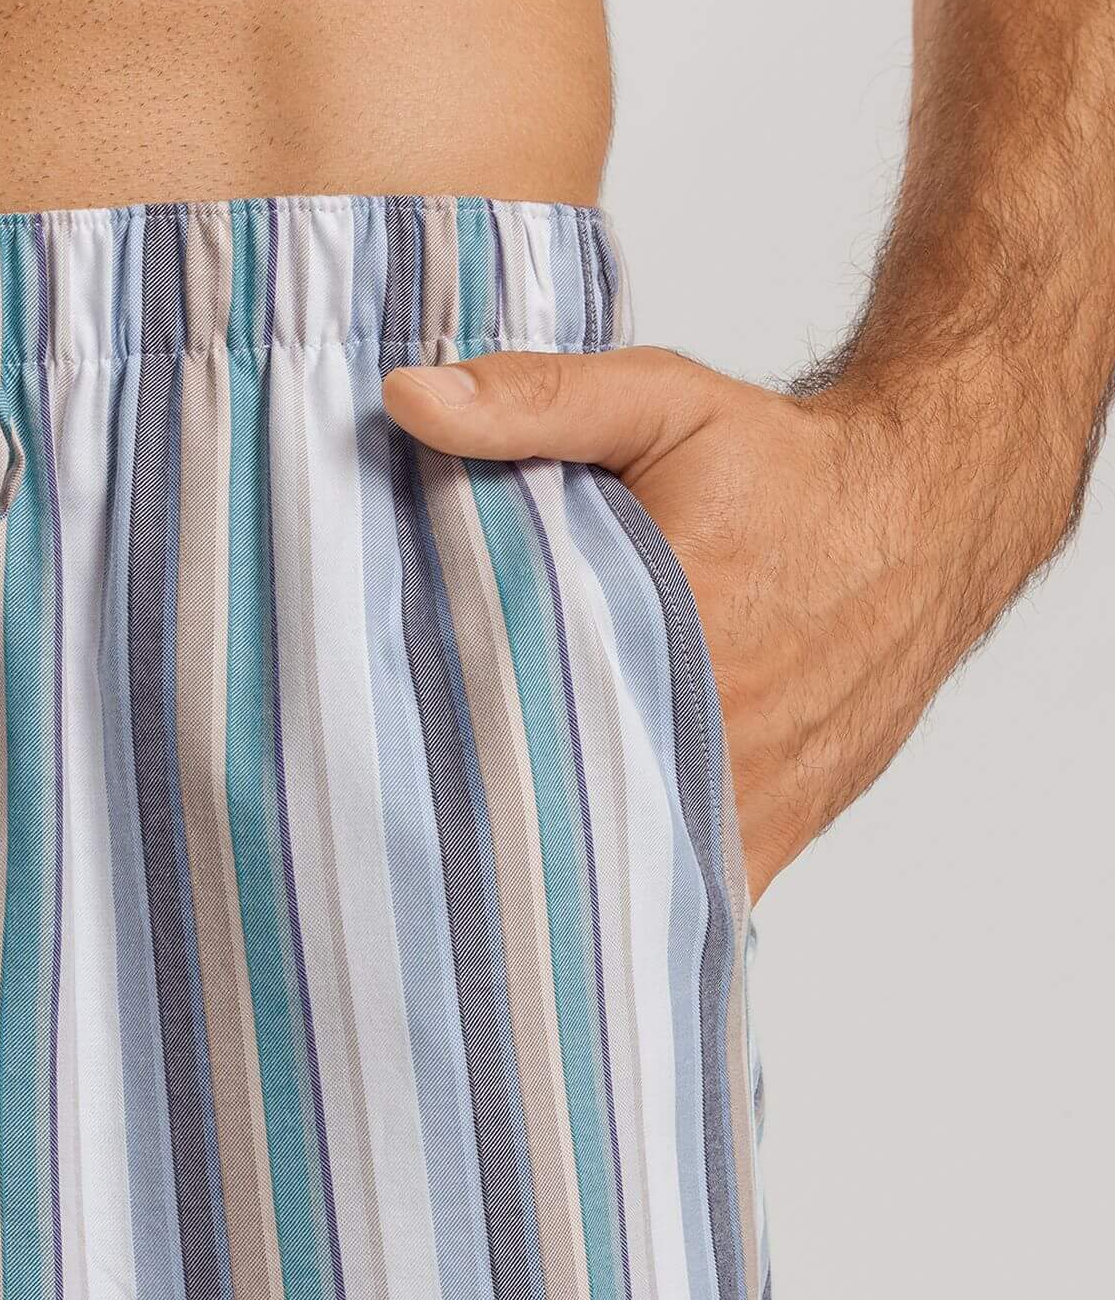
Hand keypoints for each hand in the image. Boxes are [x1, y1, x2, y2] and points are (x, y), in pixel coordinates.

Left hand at [381, 348, 981, 901]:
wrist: (921, 525)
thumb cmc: (786, 471)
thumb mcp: (659, 405)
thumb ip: (536, 402)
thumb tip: (408, 402)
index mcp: (667, 638)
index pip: (511, 718)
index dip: (438, 739)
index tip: (379, 744)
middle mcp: (713, 741)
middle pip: (553, 810)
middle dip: (480, 806)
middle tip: (403, 800)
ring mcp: (742, 808)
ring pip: (611, 869)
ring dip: (545, 857)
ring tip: (471, 841)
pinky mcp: (767, 842)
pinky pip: (675, 897)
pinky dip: (618, 891)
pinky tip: (556, 878)